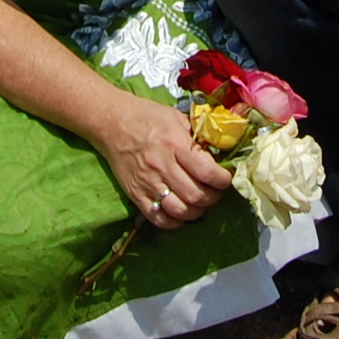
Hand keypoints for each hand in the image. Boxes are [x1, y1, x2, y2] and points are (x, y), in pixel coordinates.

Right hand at [92, 93, 232, 229]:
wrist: (112, 122)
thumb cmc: (148, 116)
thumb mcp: (177, 117)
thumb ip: (198, 136)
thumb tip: (220, 152)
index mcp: (175, 144)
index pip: (207, 172)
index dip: (223, 181)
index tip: (226, 179)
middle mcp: (162, 166)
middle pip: (196, 196)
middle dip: (213, 198)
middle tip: (215, 193)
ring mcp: (147, 182)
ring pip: (180, 211)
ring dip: (196, 212)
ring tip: (200, 204)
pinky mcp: (135, 194)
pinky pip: (158, 218)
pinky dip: (174, 222)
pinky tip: (181, 213)